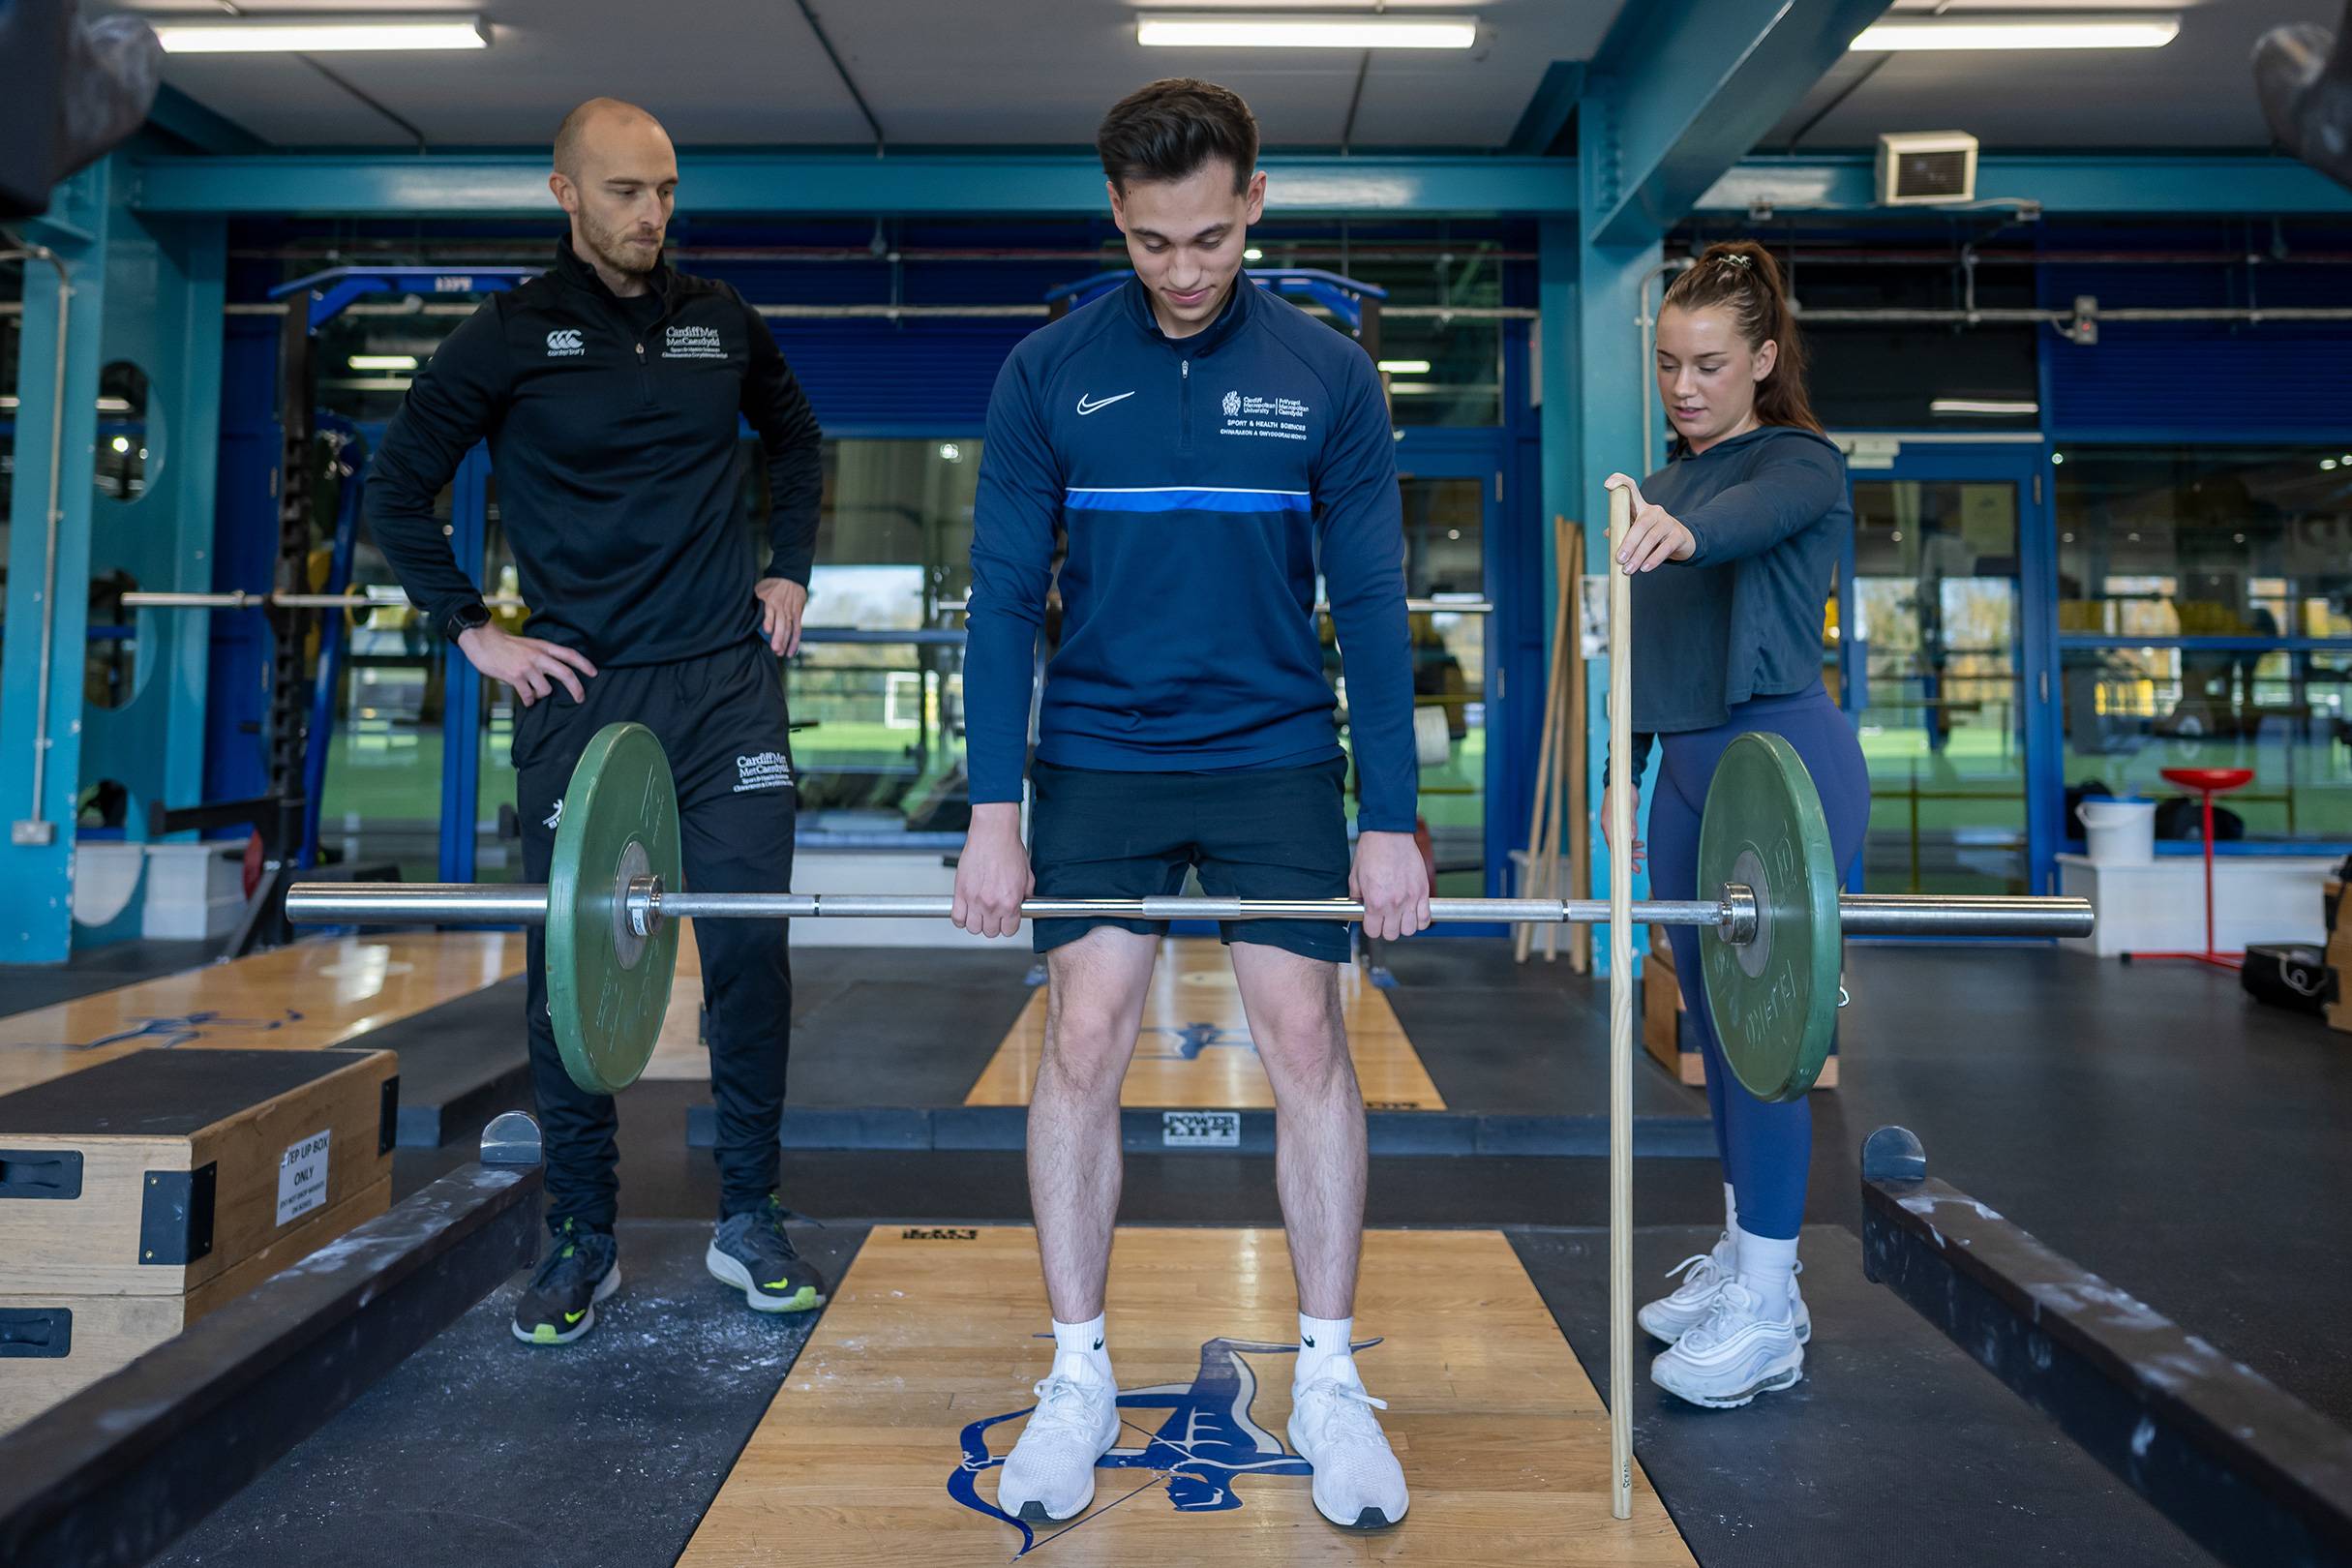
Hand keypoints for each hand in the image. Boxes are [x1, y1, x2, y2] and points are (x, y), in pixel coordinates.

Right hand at [456, 623, 595, 707]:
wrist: (483, 641)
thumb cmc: (505, 645)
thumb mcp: (529, 645)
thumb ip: (542, 656)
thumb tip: (554, 673)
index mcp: (543, 647)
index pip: (569, 654)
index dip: (584, 664)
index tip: (594, 673)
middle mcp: (538, 656)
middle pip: (565, 673)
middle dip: (576, 688)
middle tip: (580, 698)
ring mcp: (527, 667)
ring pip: (545, 689)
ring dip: (540, 695)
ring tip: (532, 692)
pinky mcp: (515, 677)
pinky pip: (528, 696)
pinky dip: (528, 700)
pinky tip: (525, 698)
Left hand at [755, 577, 808, 656]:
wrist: (790, 578)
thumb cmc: (772, 585)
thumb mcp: (760, 589)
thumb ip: (753, 601)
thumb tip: (741, 612)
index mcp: (770, 601)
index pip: (770, 612)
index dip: (769, 621)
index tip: (766, 630)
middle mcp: (781, 608)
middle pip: (781, 624)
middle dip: (779, 637)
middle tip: (775, 649)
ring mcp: (790, 613)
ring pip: (790, 629)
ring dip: (786, 642)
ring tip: (781, 653)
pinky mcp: (797, 616)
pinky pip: (797, 630)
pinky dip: (795, 642)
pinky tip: (791, 652)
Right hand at [952, 803, 1032, 938]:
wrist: (993, 833)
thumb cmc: (1009, 849)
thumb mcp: (1027, 876)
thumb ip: (1025, 895)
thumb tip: (1023, 906)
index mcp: (1010, 902)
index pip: (1008, 931)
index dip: (1008, 925)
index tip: (1006, 919)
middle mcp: (991, 904)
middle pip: (990, 932)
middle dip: (993, 924)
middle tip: (993, 913)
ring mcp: (974, 899)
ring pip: (972, 928)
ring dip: (976, 922)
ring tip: (979, 912)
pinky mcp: (960, 892)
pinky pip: (957, 918)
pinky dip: (961, 918)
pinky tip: (966, 910)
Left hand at [1351, 830, 1431, 942]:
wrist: (1389, 834)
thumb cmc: (1372, 851)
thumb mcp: (1355, 877)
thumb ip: (1357, 897)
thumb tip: (1358, 908)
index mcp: (1375, 902)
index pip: (1374, 932)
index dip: (1371, 927)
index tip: (1372, 921)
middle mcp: (1394, 904)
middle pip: (1393, 934)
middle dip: (1387, 928)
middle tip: (1385, 917)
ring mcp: (1411, 899)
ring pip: (1410, 929)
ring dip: (1404, 925)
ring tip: (1400, 915)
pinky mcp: (1423, 891)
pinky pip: (1426, 918)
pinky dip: (1420, 919)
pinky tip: (1414, 912)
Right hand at [1601, 780, 1645, 872]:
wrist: (1624, 781)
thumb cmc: (1623, 792)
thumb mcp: (1629, 807)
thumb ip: (1631, 823)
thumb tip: (1632, 838)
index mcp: (1608, 824)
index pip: (1613, 845)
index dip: (1621, 857)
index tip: (1627, 867)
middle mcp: (1610, 827)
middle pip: (1618, 847)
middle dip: (1628, 858)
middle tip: (1637, 869)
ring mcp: (1615, 825)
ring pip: (1622, 843)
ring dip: (1632, 851)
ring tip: (1643, 856)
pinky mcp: (1621, 823)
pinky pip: (1625, 836)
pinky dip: (1633, 842)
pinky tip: (1640, 844)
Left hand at [1605, 474, 1694, 573]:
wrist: (1681, 542)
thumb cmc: (1652, 536)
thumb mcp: (1637, 531)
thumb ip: (1623, 531)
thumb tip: (1608, 534)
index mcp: (1641, 508)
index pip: (1631, 489)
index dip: (1619, 482)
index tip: (1607, 485)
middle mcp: (1655, 511)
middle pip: (1640, 524)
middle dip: (1628, 543)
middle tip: (1619, 559)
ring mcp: (1668, 522)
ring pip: (1652, 538)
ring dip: (1638, 556)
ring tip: (1628, 569)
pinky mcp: (1678, 536)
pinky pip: (1665, 548)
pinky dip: (1653, 559)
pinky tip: (1644, 568)